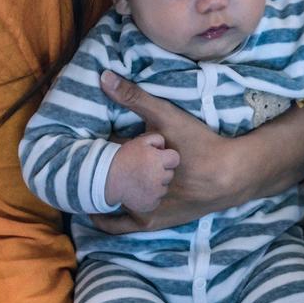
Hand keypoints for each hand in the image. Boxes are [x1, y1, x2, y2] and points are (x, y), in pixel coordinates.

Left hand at [93, 71, 303, 232]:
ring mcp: (138, 212)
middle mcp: (128, 193)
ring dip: (96, 192)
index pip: (93, 156)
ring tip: (87, 179)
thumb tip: (102, 77)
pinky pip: (119, 225)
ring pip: (104, 203)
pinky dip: (107, 216)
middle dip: (89, 169)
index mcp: (128, 165)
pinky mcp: (150, 223)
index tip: (74, 140)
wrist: (228, 176)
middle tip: (77, 159)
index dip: (85, 148)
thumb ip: (134, 98)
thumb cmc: (197, 144)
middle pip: (97, 181)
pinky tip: (101, 208)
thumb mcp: (167, 116)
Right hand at [104, 132, 178, 211]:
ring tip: (142, 180)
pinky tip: (140, 190)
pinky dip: (151, 196)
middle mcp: (158, 177)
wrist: (106, 178)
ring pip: (164, 187)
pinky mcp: (150, 204)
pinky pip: (157, 199)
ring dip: (157, 184)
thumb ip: (158, 139)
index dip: (167, 158)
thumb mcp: (140, 141)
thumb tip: (166, 148)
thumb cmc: (125, 157)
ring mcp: (154, 192)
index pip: (175, 159)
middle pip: (170, 174)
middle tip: (147, 170)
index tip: (158, 159)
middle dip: (162, 171)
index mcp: (157, 160)